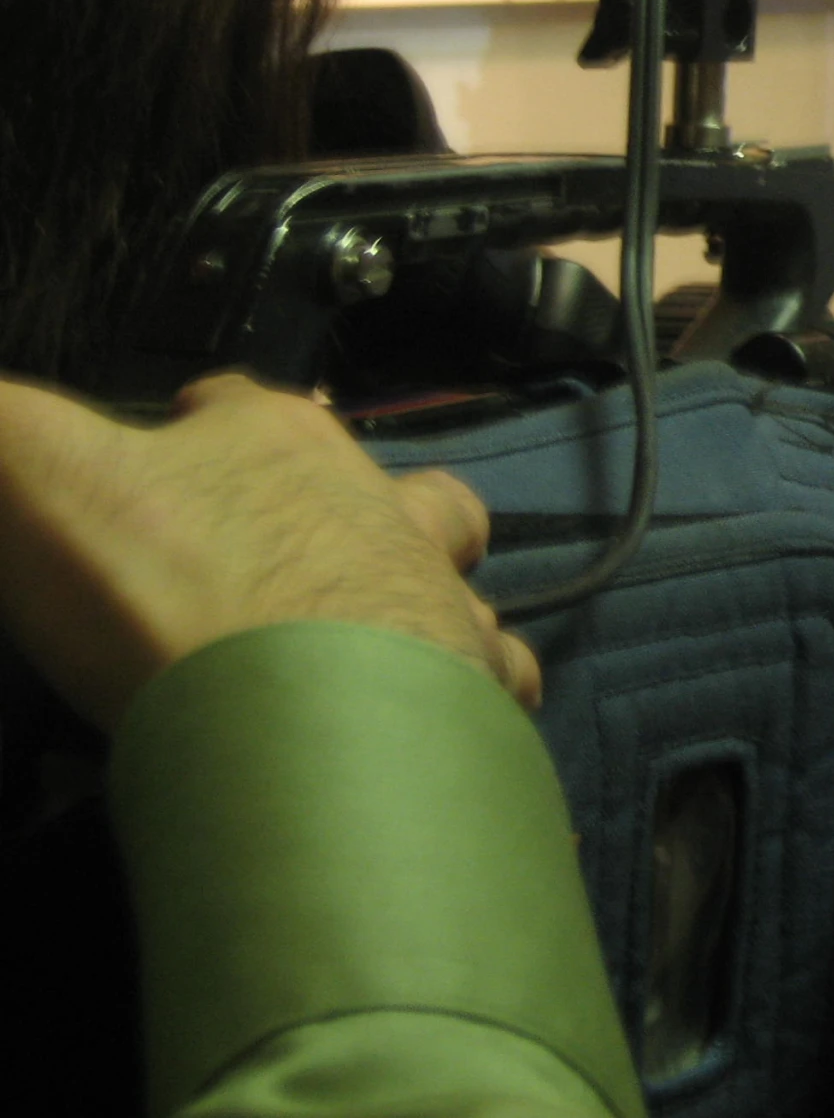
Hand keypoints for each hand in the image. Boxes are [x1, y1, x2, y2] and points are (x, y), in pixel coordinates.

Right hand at [0, 371, 537, 728]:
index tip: (185, 426)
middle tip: (318, 557)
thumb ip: (2, 431)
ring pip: (462, 582)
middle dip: (379, 505)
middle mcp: (381, 507)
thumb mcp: (37, 478)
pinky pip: (497, 679)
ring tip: (392, 641)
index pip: (240, 401)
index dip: (207, 412)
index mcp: (281, 443)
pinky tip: (442, 715)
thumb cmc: (169, 586)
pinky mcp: (474, 686)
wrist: (294, 719)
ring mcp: (439, 597)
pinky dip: (475, 690)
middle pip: (399, 485)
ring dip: (434, 603)